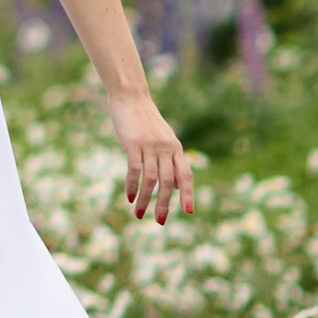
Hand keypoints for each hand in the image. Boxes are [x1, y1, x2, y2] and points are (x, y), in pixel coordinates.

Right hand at [107, 88, 193, 227]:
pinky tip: (129, 197)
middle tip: (160, 221)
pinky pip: (134, 169)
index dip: (188, 193)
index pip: (185, 175)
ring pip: (151, 179)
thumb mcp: (163, 138)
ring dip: (145, 199)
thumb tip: (176, 184)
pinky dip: (132, 185)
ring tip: (139, 214)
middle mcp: (165, 148)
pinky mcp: (133, 143)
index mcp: (175, 147)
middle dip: (165, 203)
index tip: (189, 212)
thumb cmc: (145, 120)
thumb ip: (170, 159)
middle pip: (168, 181)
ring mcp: (149, 145)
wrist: (130, 96)